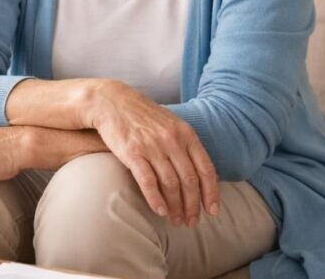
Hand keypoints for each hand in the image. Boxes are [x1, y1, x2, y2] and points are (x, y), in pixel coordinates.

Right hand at [86, 80, 220, 227]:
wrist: (112, 102)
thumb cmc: (143, 115)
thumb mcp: (171, 123)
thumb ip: (186, 144)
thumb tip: (200, 172)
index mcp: (186, 133)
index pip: (205, 169)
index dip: (211, 193)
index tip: (212, 211)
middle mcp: (172, 140)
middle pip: (189, 180)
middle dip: (193, 205)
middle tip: (192, 222)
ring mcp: (152, 146)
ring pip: (170, 184)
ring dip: (176, 207)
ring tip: (176, 221)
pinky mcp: (132, 152)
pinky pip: (148, 181)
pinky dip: (155, 199)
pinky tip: (160, 211)